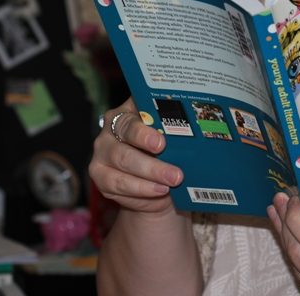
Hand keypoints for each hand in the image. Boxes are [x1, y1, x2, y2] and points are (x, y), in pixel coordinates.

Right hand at [89, 98, 183, 213]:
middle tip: (175, 172)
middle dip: (152, 156)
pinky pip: (117, 183)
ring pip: (123, 161)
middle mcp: (113, 125)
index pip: (136, 111)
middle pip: (128, 136)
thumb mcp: (175, 138)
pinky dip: (140, 189)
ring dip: (150, 174)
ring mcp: (103, 150)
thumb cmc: (170, 151)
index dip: (146, 129)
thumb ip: (180, 131)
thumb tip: (200, 133)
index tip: (162, 142)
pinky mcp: (99, 174)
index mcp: (133, 108)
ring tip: (172, 183)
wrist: (159, 184)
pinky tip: (158, 191)